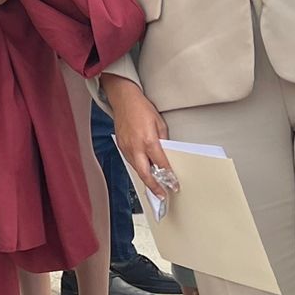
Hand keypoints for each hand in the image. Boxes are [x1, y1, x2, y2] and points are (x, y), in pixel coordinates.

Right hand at [103, 75, 171, 197]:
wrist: (123, 99)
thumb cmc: (141, 108)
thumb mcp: (159, 123)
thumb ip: (163, 140)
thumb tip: (165, 153)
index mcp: (148, 141)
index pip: (160, 164)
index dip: (168, 176)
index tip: (173, 184)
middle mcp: (136, 147)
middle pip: (145, 173)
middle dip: (154, 186)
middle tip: (162, 195)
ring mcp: (126, 147)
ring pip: (137, 169)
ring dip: (146, 178)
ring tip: (154, 186)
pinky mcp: (121, 146)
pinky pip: (131, 161)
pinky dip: (139, 168)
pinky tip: (144, 170)